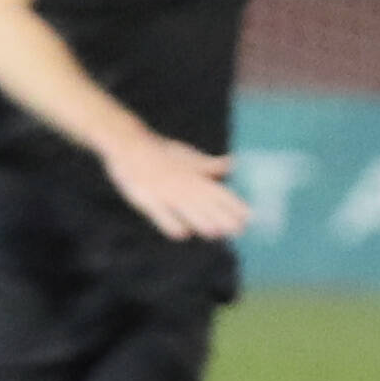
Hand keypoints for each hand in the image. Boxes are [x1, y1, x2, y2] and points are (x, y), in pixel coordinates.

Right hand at [102, 130, 250, 240]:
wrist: (130, 146)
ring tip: (216, 233)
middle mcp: (184, 185)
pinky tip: (182, 234)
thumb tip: (232, 163)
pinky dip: (173, 225)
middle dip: (223, 217)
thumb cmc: (162, 153)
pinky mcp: (148, 200)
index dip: (235, 205)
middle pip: (207, 204)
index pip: (219, 192)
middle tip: (238, 230)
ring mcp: (166, 193)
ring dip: (202, 222)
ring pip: (187, 211)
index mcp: (194, 175)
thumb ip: (209, 166)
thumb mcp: (188, 156)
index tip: (249, 217)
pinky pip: (162, 216)